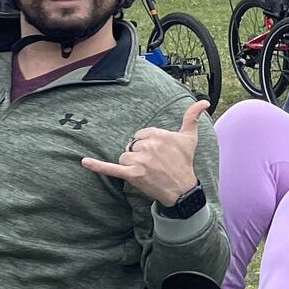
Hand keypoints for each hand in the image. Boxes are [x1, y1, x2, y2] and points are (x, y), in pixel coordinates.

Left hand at [82, 100, 206, 206]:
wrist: (182, 188)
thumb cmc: (184, 162)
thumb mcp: (190, 138)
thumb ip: (192, 117)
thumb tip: (204, 101)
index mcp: (159, 135)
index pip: (141, 135)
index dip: (147, 144)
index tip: (158, 153)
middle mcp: (149, 146)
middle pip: (132, 145)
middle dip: (140, 154)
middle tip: (153, 164)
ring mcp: (140, 161)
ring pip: (124, 156)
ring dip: (131, 164)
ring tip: (146, 171)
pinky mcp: (132, 174)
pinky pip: (111, 168)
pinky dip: (96, 165)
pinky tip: (84, 162)